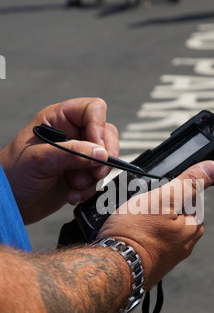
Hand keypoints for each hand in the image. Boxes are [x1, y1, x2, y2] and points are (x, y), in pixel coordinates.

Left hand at [0, 98, 118, 223]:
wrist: (8, 203)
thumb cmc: (12, 174)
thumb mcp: (39, 159)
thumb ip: (71, 153)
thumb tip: (101, 153)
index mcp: (59, 119)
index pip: (93, 110)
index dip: (99, 127)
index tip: (98, 149)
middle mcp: (71, 135)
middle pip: (105, 135)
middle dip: (102, 157)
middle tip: (94, 172)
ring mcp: (77, 156)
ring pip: (104, 160)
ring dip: (93, 177)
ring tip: (75, 186)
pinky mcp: (79, 176)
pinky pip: (97, 180)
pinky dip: (89, 190)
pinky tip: (73, 195)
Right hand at [98, 161, 213, 289]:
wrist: (113, 266)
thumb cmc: (134, 234)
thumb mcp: (162, 199)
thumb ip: (188, 183)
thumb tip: (212, 168)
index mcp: (193, 227)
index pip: (188, 196)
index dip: (169, 190)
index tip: (154, 196)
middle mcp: (185, 244)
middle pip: (172, 210)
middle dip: (154, 205)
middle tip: (139, 209)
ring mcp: (168, 255)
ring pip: (157, 224)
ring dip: (143, 218)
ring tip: (130, 222)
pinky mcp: (152, 262)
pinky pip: (147, 239)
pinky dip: (138, 233)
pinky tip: (128, 234)